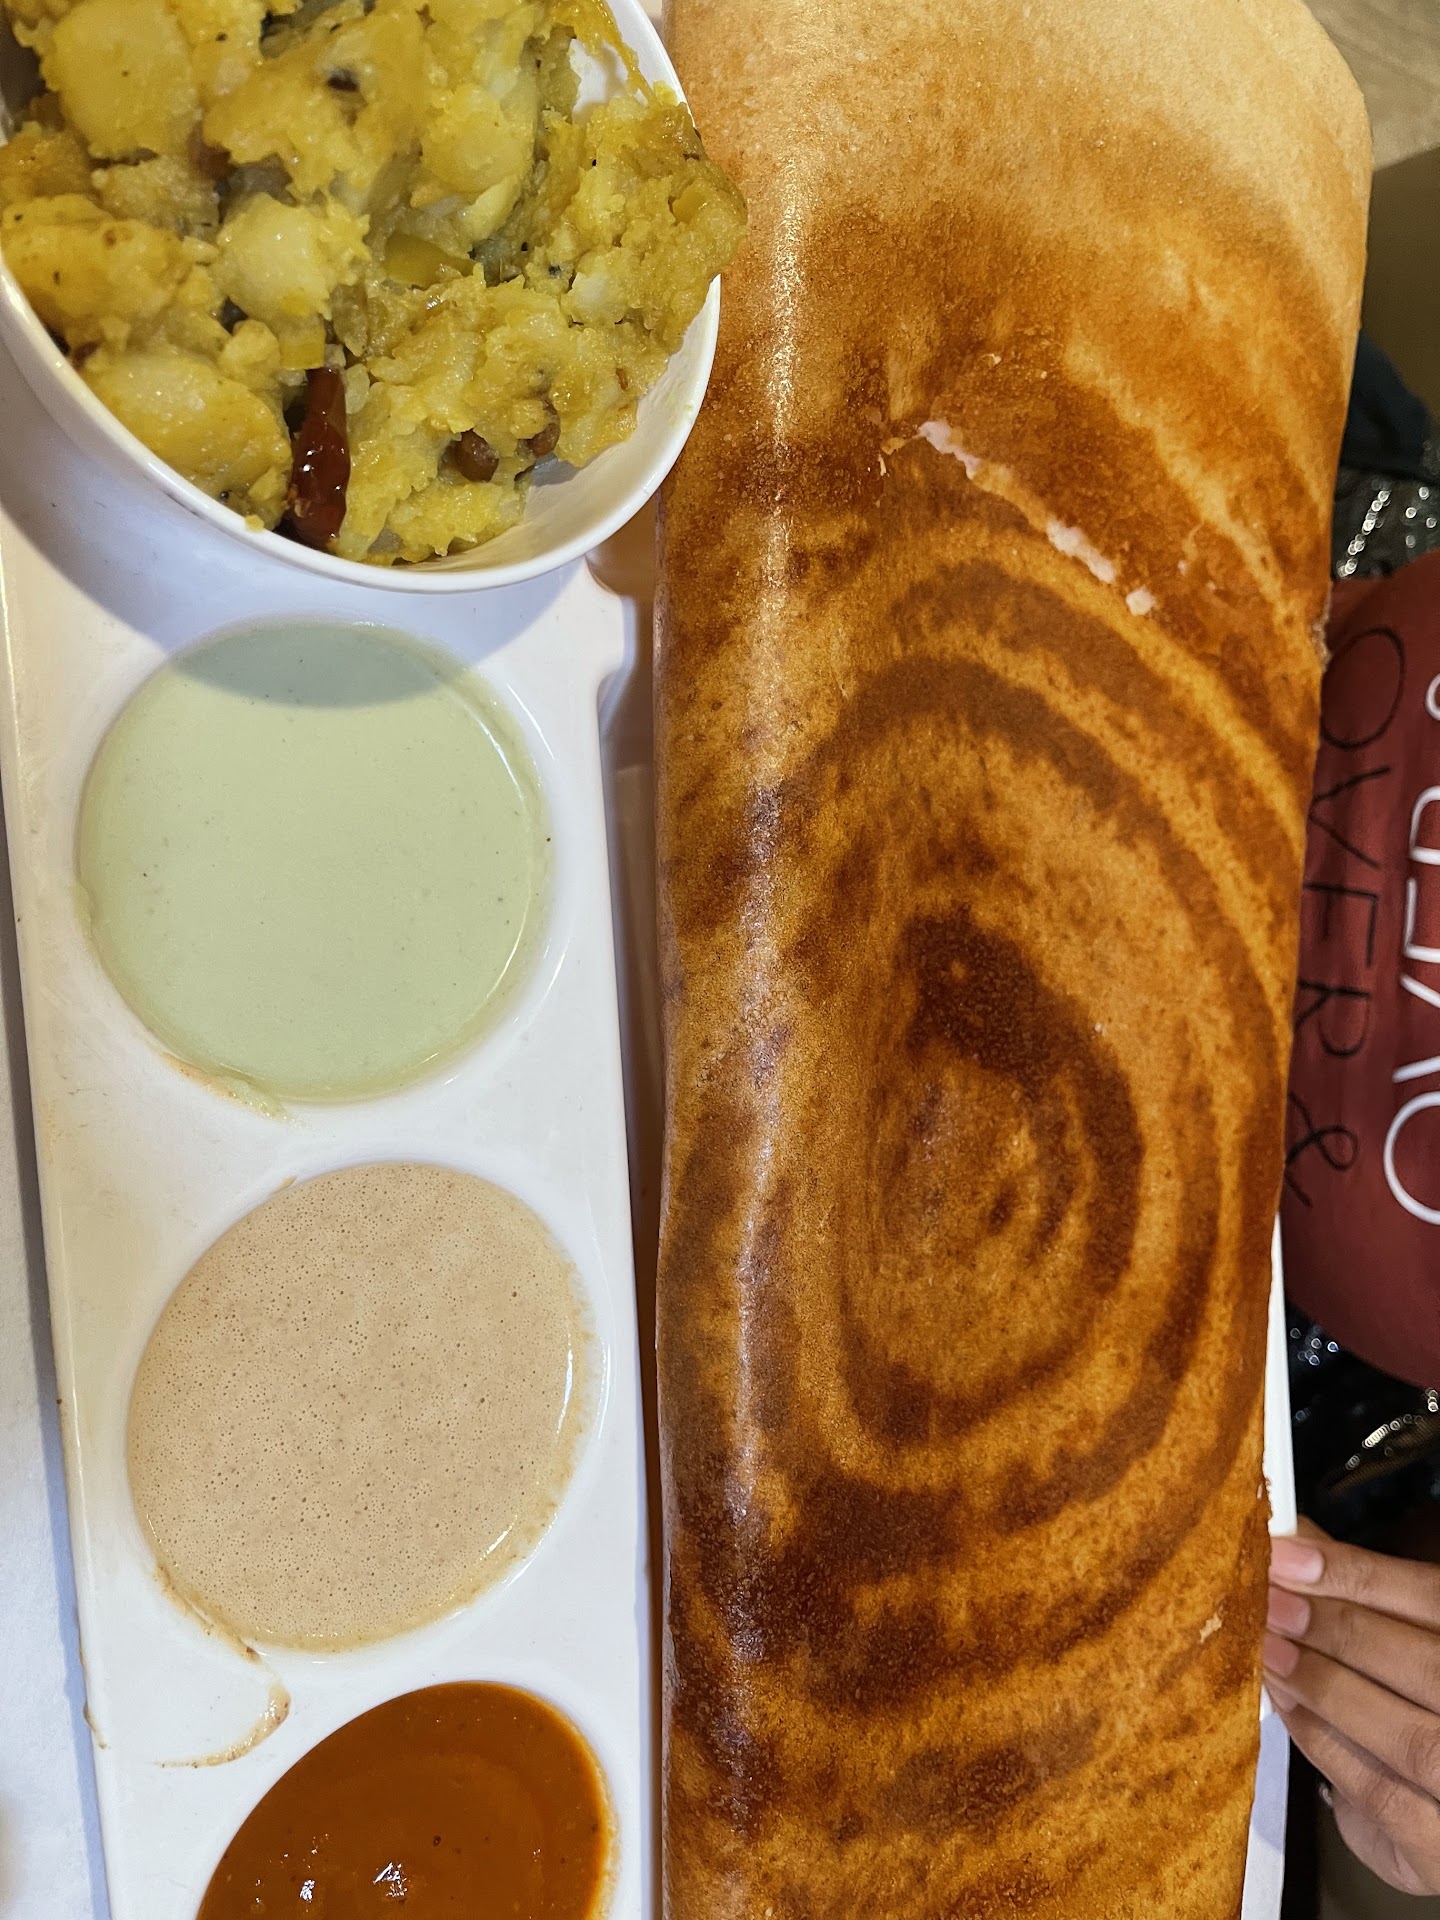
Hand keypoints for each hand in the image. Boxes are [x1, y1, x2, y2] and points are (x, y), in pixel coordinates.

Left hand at [1266, 1519, 1439, 1894]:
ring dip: (1327, 1687)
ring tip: (1265, 1651)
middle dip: (1337, 1630)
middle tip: (1266, 1603)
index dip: (1357, 1575)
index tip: (1282, 1554)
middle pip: (1425, 1667)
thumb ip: (1362, 1592)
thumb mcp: (1405, 1638)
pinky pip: (1382, 1794)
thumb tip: (1291, 1537)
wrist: (1439, 1812)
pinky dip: (1326, 1744)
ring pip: (1408, 1738)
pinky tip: (1285, 1706)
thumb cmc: (1418, 1703)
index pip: (1432, 1599)